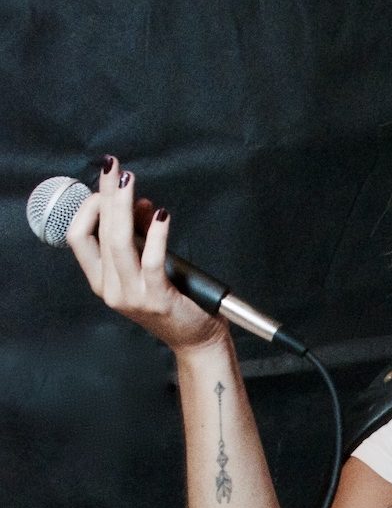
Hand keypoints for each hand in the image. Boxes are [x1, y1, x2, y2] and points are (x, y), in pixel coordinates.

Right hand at [66, 155, 228, 354]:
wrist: (196, 339)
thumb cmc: (176, 301)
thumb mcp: (151, 266)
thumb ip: (143, 236)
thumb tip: (142, 203)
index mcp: (102, 280)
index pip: (79, 237)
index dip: (89, 208)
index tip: (106, 186)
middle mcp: (111, 288)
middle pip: (100, 232)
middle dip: (107, 196)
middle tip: (114, 168)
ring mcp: (132, 295)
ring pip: (119, 242)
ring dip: (124, 206)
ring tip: (131, 182)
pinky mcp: (157, 297)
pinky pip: (152, 260)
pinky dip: (157, 234)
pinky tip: (163, 215)